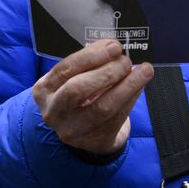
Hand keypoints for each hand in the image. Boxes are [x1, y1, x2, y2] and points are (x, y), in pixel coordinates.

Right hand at [32, 38, 153, 155]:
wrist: (87, 130)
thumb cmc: (82, 93)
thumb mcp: (76, 76)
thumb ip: (91, 61)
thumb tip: (114, 47)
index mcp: (44, 89)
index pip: (65, 69)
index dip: (91, 56)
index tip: (114, 47)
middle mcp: (53, 112)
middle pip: (77, 90)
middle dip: (106, 72)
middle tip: (126, 61)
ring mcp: (71, 131)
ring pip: (101, 108)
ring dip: (127, 86)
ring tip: (144, 71)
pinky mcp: (93, 141)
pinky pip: (116, 118)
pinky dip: (131, 99)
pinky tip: (140, 86)